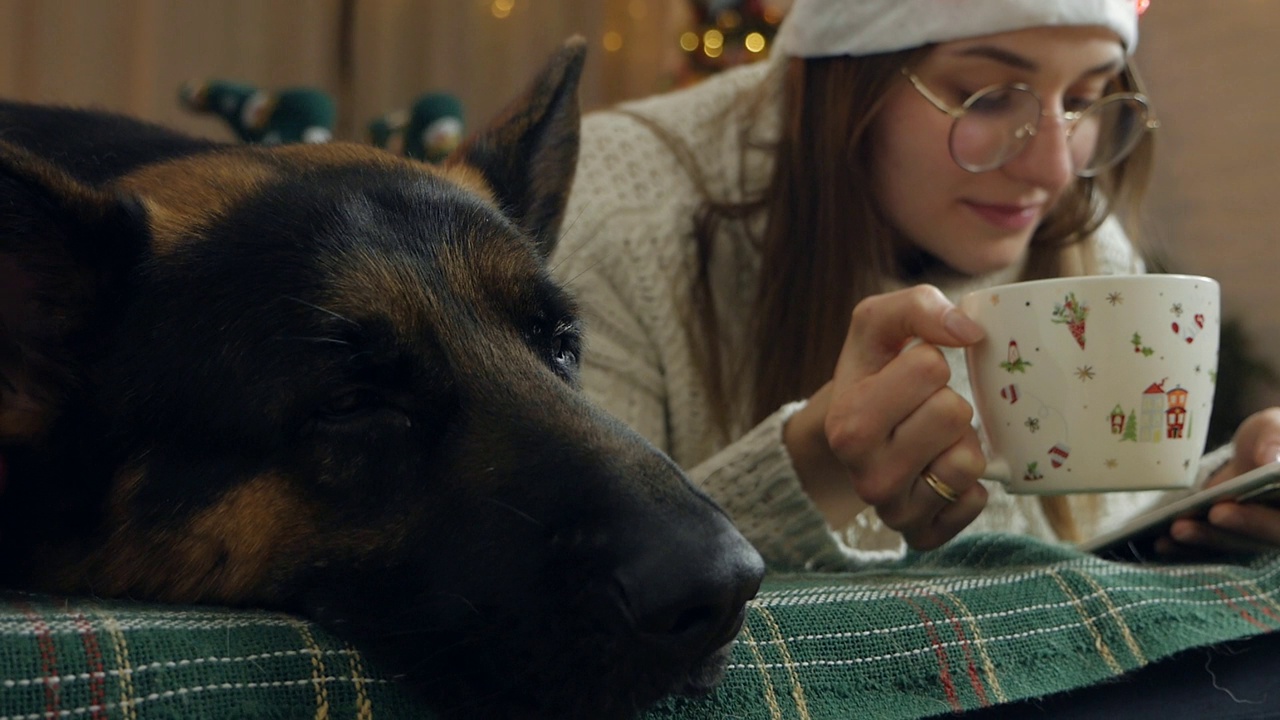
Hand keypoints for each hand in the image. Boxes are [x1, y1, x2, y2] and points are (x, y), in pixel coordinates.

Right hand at [784, 285, 987, 549]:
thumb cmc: (871, 374)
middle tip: (921, 411)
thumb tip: (970, 330)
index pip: (929, 366)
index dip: (928, 362)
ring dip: (961, 442)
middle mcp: (866, 475)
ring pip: (969, 461)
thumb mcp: (877, 326)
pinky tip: (938, 472)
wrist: (848, 438)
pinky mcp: (923, 537)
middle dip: (948, 403)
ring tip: (931, 441)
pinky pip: (976, 502)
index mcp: (848, 422)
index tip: (906, 376)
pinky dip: (968, 483)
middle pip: (953, 413)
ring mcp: (894, 512)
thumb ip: (917, 306)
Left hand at [1156, 407, 1279, 557]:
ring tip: (1178, 529)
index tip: (1240, 503)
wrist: (1255, 452)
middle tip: (1216, 513)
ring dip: (1209, 538)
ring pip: (1240, 544)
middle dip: (1243, 524)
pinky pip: (1214, 549)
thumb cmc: (1270, 438)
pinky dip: (1188, 549)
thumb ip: (1275, 439)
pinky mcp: (1231, 538)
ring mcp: (1258, 535)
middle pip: (1271, 533)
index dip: (1264, 516)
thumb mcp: (1275, 428)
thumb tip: (1270, 459)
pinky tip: (1162, 543)